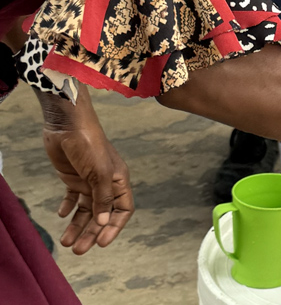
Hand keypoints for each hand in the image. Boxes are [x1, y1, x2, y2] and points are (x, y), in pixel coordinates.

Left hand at [40, 92, 133, 254]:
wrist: (68, 125)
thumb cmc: (89, 144)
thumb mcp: (99, 173)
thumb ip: (102, 198)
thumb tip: (103, 222)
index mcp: (118, 180)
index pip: (122, 210)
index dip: (114, 227)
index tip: (101, 243)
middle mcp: (106, 183)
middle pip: (101, 214)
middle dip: (91, 233)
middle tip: (79, 250)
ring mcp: (89, 181)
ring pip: (86, 209)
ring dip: (77, 225)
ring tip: (66, 242)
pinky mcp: (73, 177)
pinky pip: (73, 198)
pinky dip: (68, 207)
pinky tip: (61, 215)